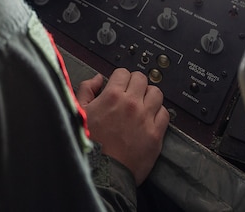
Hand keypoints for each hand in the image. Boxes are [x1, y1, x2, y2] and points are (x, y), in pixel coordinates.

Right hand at [76, 68, 169, 183]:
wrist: (103, 171)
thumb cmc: (90, 145)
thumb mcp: (79, 112)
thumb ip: (86, 90)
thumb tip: (97, 79)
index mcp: (112, 96)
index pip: (123, 72)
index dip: (120, 78)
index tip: (120, 85)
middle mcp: (131, 104)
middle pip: (142, 79)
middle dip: (135, 83)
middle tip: (131, 93)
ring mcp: (145, 118)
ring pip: (156, 93)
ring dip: (149, 96)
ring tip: (143, 104)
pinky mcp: (156, 134)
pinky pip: (165, 113)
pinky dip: (159, 113)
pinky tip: (150, 118)